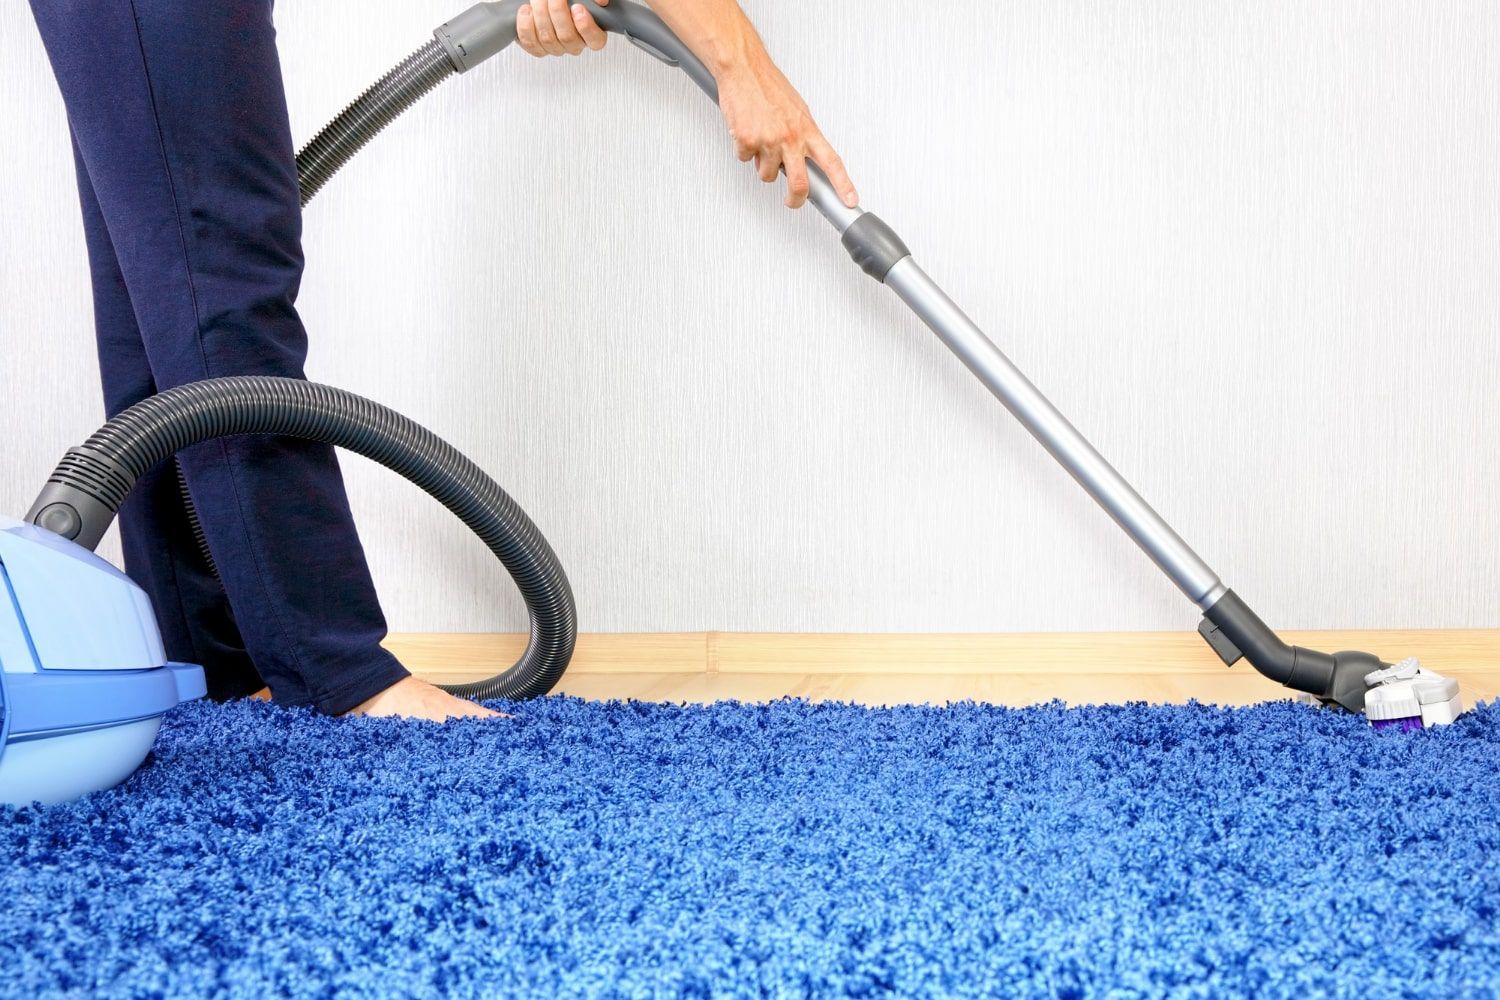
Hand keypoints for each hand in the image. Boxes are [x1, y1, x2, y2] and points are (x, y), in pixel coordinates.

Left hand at [516, 0, 608, 56]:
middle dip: (558, 12)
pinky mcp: (537, 47)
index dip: (586, 27)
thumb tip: (601, 1)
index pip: (595, 40)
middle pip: (567, 37)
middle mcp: (574, 43)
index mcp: (592, 33)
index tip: (578, 7)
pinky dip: (526, 25)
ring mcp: (556, 47)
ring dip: (540, 14)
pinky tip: (527, 11)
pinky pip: (530, 43)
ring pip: (548, 39)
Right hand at [717, 53, 857, 209]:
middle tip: (792, 201)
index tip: (850, 199)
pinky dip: (743, 150)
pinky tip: (745, 131)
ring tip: (759, 142)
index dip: (843, 184)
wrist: (744, 68)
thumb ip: (801, 136)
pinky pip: (744, 159)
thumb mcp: (796, 109)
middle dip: (796, 199)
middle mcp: (791, 137)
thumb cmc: (768, 85)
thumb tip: (801, 157)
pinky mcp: (747, 141)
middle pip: (800, 183)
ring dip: (761, 165)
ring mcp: (769, 141)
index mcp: (807, 129)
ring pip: (766, 175)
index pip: (832, 162)